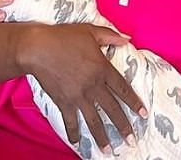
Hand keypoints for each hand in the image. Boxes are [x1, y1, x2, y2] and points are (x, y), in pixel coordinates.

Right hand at [19, 23, 144, 153]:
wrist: (37, 48)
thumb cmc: (63, 37)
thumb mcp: (89, 31)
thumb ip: (110, 36)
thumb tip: (127, 39)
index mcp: (102, 69)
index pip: (123, 89)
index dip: (134, 102)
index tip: (143, 114)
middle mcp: (94, 86)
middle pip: (113, 109)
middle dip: (123, 126)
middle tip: (131, 140)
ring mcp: (79, 96)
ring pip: (95, 120)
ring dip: (103, 137)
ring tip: (109, 150)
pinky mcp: (64, 101)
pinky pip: (71, 121)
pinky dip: (74, 133)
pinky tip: (77, 142)